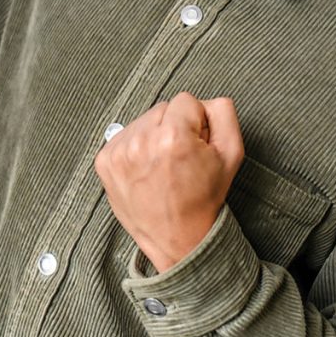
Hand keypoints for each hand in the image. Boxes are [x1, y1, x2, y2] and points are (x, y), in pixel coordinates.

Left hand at [94, 91, 244, 271]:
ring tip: (163, 164)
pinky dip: (136, 148)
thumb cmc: (204, 197)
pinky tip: (147, 169)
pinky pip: (124, 137)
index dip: (197, 122)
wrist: (177, 236)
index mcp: (173, 137)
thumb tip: (207, 99)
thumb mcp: (232, 154)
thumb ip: (224, 114)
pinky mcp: (104, 161)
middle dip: (174, 126)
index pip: (186, 100)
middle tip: (181, 157)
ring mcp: (118, 152)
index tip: (197, 145)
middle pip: (162, 108)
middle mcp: (141, 141)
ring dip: (153, 135)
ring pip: (142, 121)